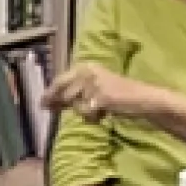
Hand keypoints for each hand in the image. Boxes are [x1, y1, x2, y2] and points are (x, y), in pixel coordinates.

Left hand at [43, 63, 166, 120]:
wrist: (145, 100)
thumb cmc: (120, 96)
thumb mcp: (94, 89)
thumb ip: (75, 93)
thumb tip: (50, 101)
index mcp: (86, 67)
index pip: (60, 80)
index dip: (50, 92)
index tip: (41, 103)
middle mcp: (88, 71)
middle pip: (62, 92)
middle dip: (56, 102)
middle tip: (45, 107)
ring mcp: (94, 83)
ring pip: (74, 105)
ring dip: (84, 113)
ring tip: (99, 112)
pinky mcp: (101, 97)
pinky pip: (86, 113)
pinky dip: (93, 118)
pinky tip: (104, 115)